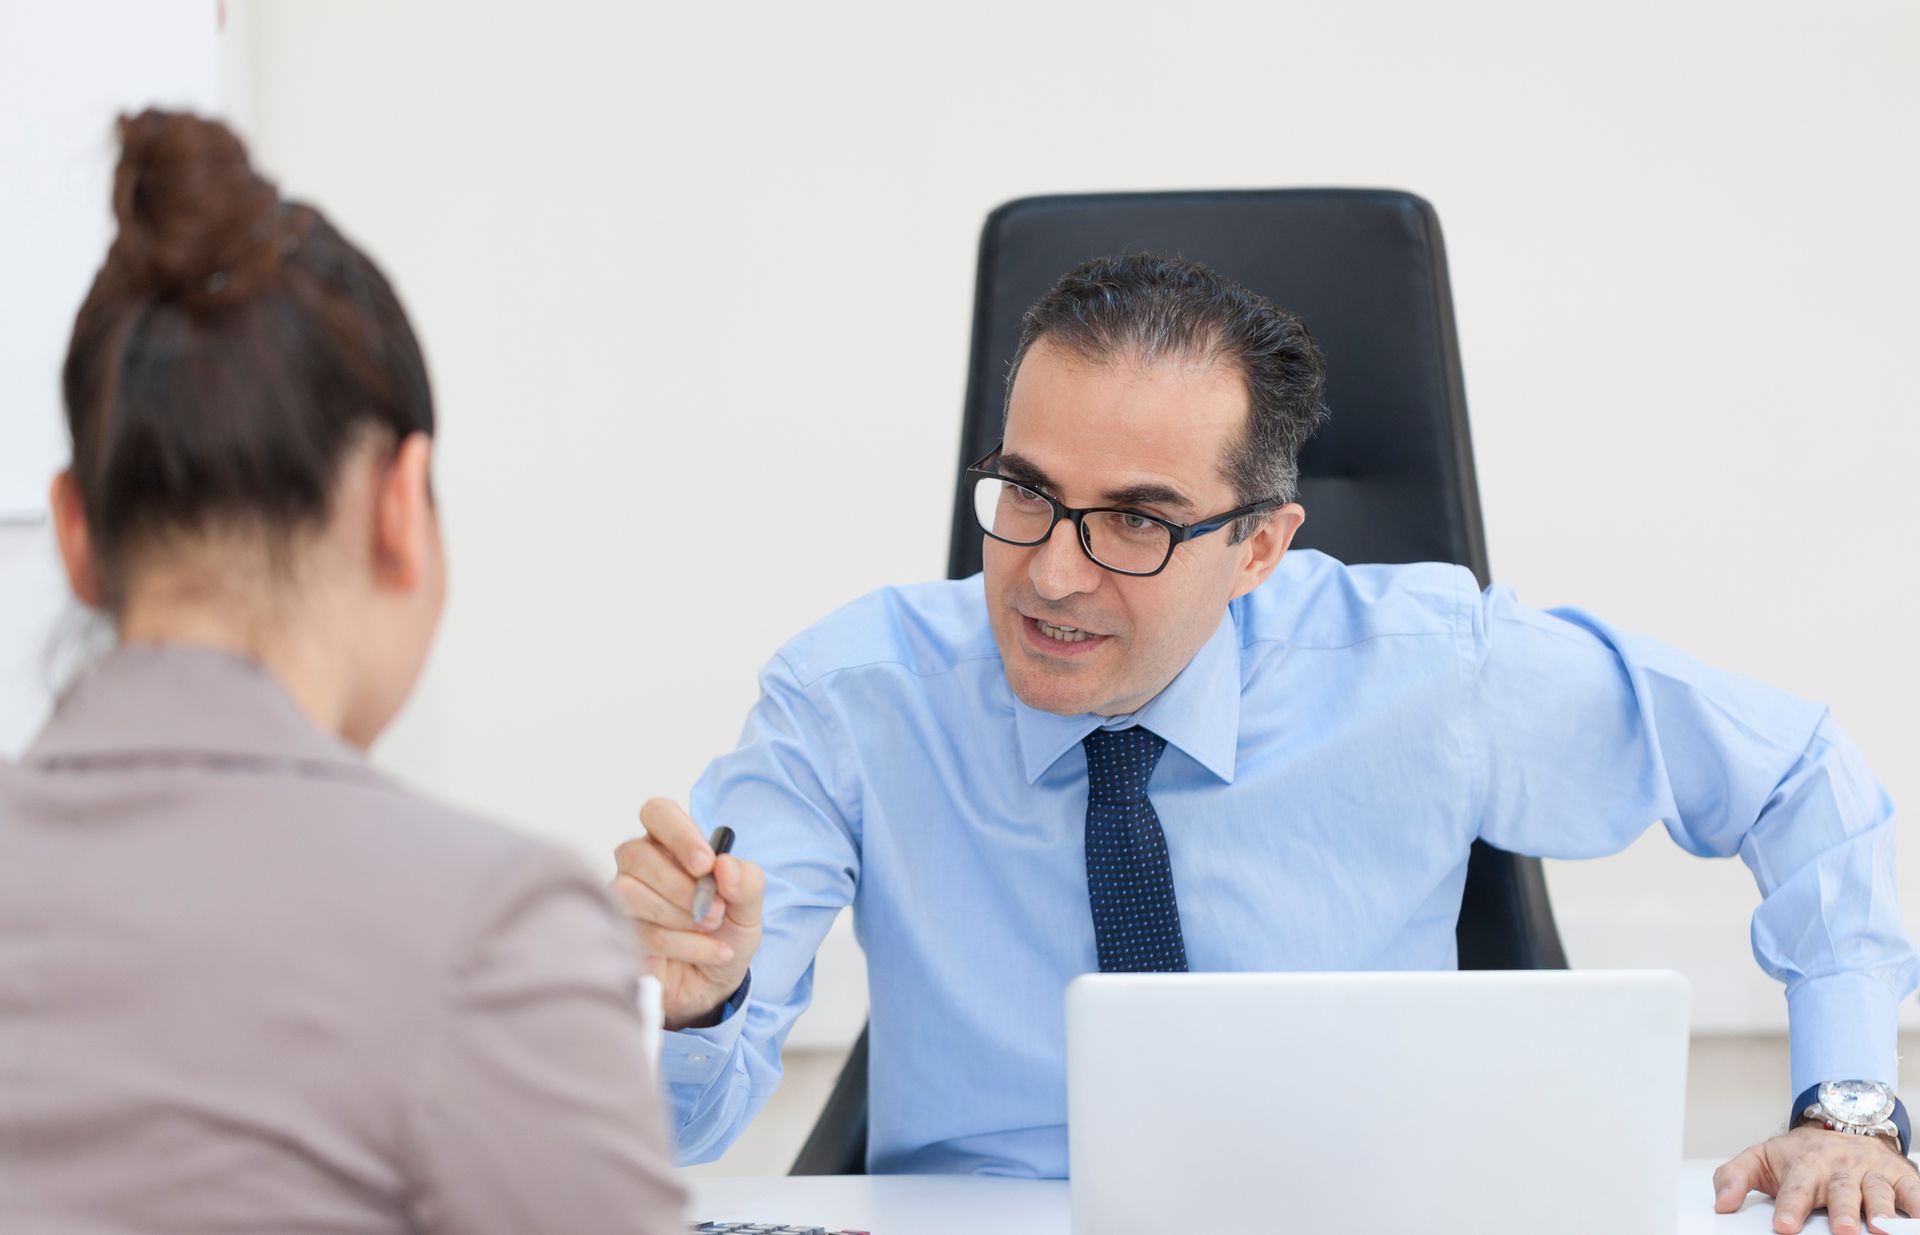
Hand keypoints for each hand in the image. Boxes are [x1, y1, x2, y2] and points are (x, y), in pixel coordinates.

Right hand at [610, 798, 763, 1029]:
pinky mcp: (620, 935)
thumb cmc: (725, 933)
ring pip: (631, 893)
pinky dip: (686, 945)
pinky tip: (712, 953)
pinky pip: (642, 933)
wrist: (716, 982)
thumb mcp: (749, 908)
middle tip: (716, 911)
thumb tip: (725, 865)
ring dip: (682, 917)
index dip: (678, 833)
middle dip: (683, 887)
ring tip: (712, 929)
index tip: (705, 864)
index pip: (657, 812)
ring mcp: (625, 900)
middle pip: (636, 854)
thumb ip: (747, 882)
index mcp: (671, 844)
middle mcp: (640, 866)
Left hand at [1714, 1124, 1919, 1233]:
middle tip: (1843, 1232)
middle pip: (1841, 1191)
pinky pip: (1912, 1191)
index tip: (1784, 1228)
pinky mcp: (1900, 1176)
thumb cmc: (1800, 1155)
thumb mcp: (1761, 1159)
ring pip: (1878, 1191)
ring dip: (1882, 1210)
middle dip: (1842, 1212)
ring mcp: (1871, 1171)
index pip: (1795, 1188)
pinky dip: (1918, 1205)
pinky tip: (1918, 1218)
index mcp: (1805, 1165)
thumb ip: (1735, 1177)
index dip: (1790, 1208)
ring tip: (1882, 1229)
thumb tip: (1721, 1205)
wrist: (1839, 1128)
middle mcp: (1840, 1167)